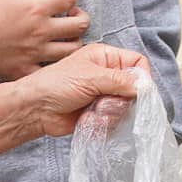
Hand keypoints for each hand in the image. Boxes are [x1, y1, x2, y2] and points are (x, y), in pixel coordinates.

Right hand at [0, 0, 89, 80]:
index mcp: (36, 8)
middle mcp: (41, 31)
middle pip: (80, 26)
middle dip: (82, 17)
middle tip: (73, 14)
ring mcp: (34, 53)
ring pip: (72, 51)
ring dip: (75, 42)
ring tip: (67, 37)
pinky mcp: (24, 70)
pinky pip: (50, 71)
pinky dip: (56, 66)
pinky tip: (51, 59)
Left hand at [16, 43, 147, 136]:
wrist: (36, 110)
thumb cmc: (56, 85)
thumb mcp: (90, 77)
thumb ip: (120, 80)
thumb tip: (145, 87)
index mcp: (106, 58)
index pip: (138, 63)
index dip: (142, 77)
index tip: (138, 91)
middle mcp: (108, 75)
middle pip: (135, 89)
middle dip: (121, 100)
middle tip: (103, 102)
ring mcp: (105, 95)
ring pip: (126, 107)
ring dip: (111, 112)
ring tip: (92, 110)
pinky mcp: (101, 113)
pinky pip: (116, 121)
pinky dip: (104, 123)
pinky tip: (88, 119)